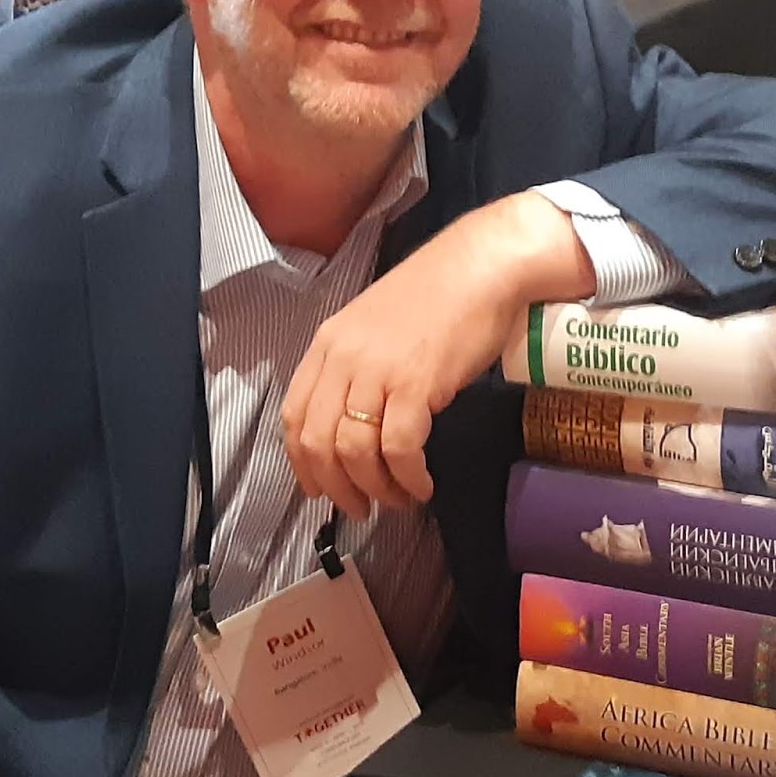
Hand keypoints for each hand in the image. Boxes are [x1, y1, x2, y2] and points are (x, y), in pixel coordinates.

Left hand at [281, 193, 593, 520]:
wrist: (481, 266)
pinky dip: (408, 478)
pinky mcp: (416, 383)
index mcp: (328, 343)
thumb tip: (352, 426)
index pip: (294, 416)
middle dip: (337, 488)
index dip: (303, 463)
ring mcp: (378, 370)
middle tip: (360, 509)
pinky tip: (422, 485)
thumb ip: (356, 368)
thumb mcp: (375, 327)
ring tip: (400, 498)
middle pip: (318, 442)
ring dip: (376, 489)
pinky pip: (399, 448)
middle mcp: (344, 358)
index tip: (319, 489)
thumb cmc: (436, 296)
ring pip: (355, 453)